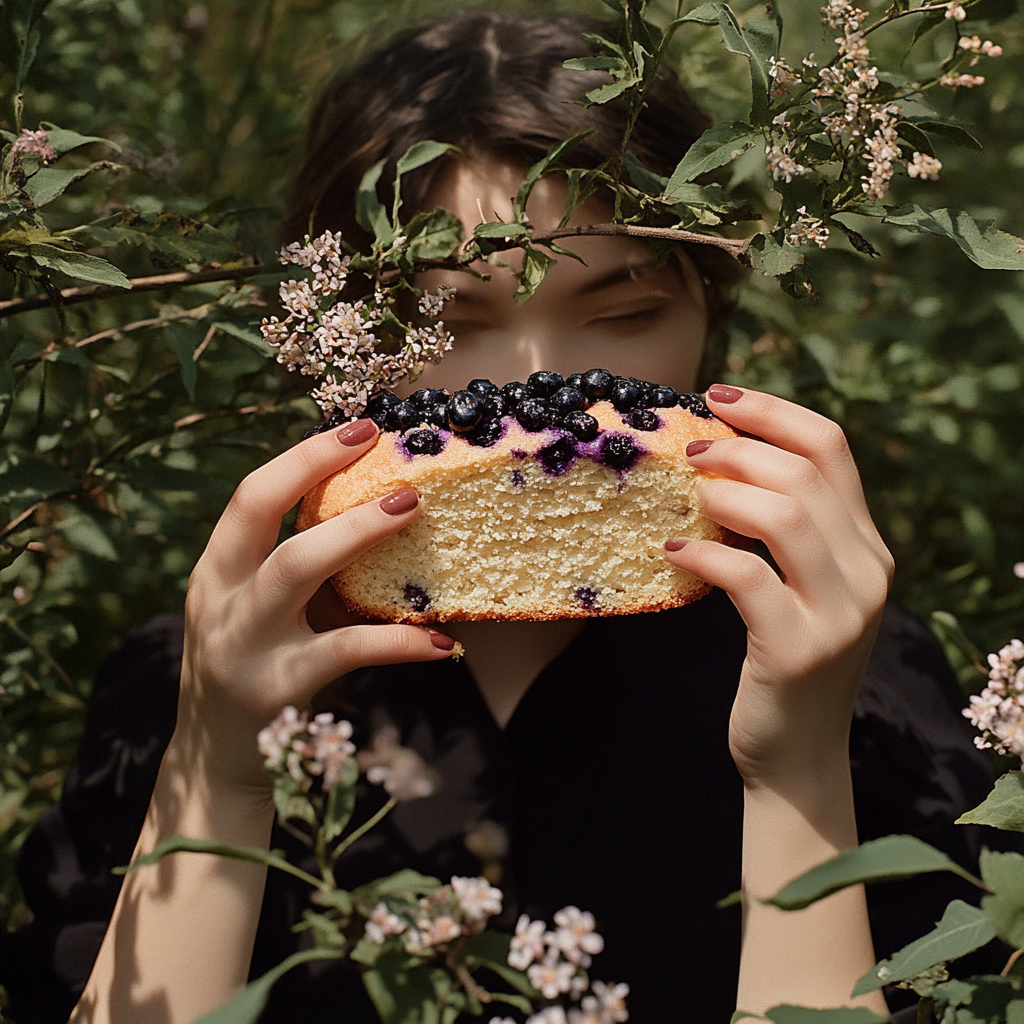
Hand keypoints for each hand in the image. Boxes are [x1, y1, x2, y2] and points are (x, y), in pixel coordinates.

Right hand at [174, 418, 456, 794]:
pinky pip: (345, 651)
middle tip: (378, 444)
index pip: (249, 496)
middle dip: (314, 468)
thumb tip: (375, 512)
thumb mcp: (254, 611)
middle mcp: (219, 599)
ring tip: (411, 507)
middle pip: (256, 513)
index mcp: (216, 571)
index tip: (359, 428)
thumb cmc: (253, 668)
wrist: (214, 762)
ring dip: (356, 531)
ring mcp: (244, 643)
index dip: (302, 456)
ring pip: (294, 569)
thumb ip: (296, 566)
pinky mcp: (278, 688)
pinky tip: (440, 641)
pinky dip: (397, 642)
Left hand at [664, 385, 893, 788]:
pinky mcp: (799, 650)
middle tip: (691, 449)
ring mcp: (841, 613)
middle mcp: (869, 571)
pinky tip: (673, 552)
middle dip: (740, 446)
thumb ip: (783, 532)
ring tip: (688, 495)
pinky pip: (746, 578)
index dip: (773, 411)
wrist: (798, 758)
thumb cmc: (783, 661)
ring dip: (725, 492)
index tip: (719, 397)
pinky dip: (702, 553)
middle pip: (806, 472)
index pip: (832, 448)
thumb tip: (720, 463)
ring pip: (785, 515)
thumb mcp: (800, 588)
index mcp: (868, 546)